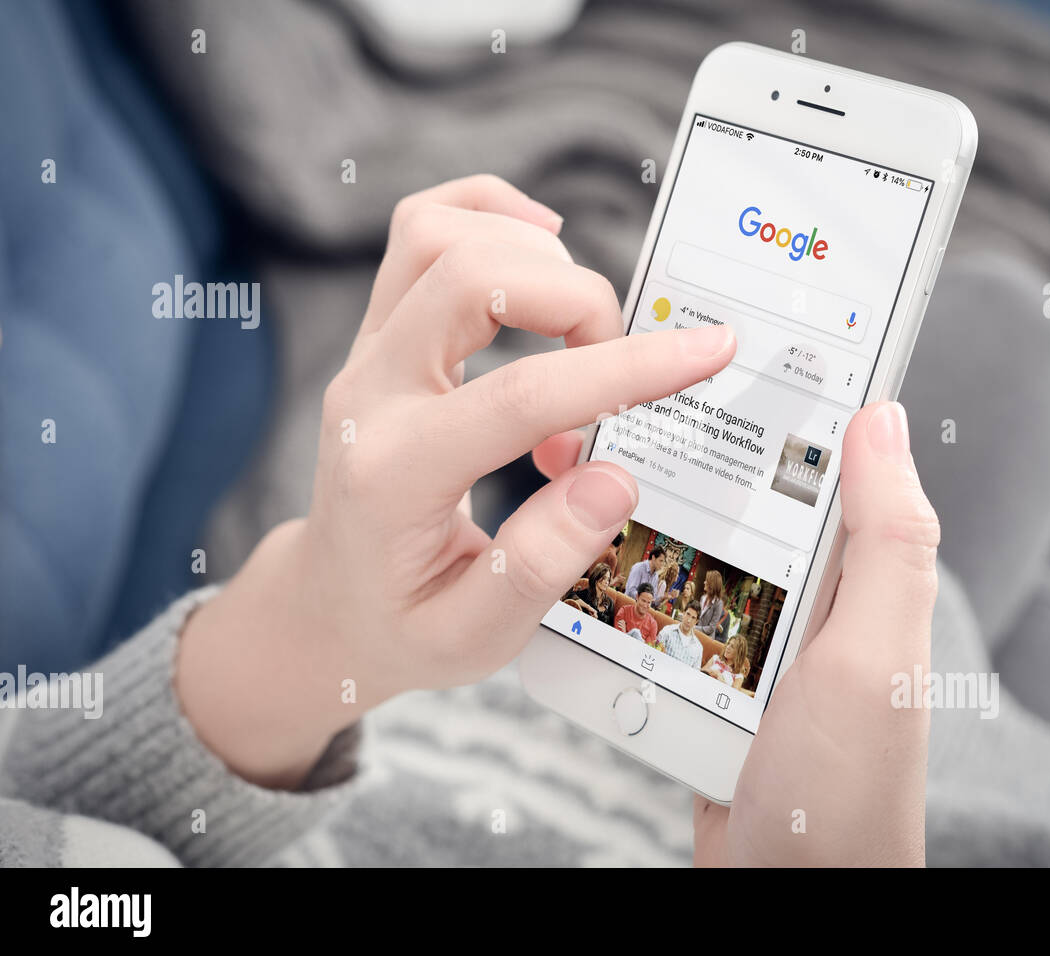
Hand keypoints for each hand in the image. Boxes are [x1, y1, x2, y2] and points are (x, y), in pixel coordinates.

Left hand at [176, 175, 735, 787]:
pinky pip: (419, 230)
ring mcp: (368, 355)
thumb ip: (541, 563)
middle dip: (579, 303)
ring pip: (439, 236)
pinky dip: (487, 214)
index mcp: (397, 474)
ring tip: (584, 329)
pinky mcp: (379, 334)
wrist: (331, 605)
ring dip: (536, 257)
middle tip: (620, 373)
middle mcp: (370, 396)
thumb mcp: (474, 635)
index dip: (625, 369)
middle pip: (471, 279)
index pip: (522, 394)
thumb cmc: (405, 622)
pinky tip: (540, 247)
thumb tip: (616, 478)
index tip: (706, 353)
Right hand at [532, 399, 938, 865]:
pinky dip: (628, 593)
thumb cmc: (846, 789)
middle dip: (696, 449)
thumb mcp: (875, 655)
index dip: (798, 396)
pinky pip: (664, 617)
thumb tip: (881, 417)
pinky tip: (586, 564)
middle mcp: (811, 600)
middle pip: (748, 499)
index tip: (741, 335)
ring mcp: (755, 641)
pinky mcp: (709, 680)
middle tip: (631, 394)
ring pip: (694, 553)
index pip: (834, 462)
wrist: (790, 895)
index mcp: (859, 578)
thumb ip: (887, 542)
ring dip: (648, 520)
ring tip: (590, 465)